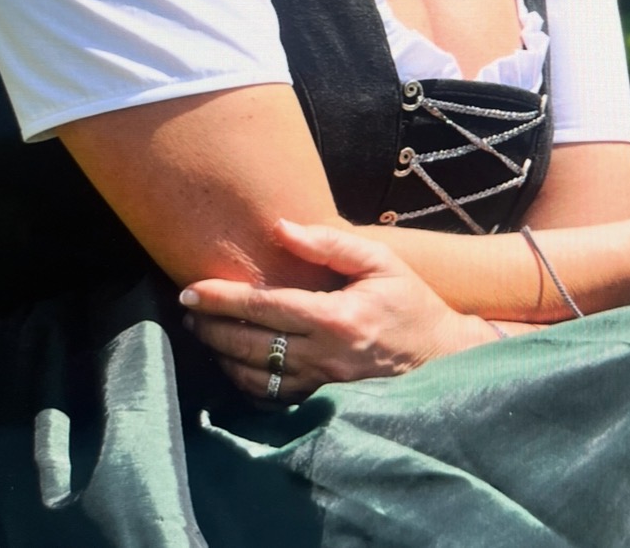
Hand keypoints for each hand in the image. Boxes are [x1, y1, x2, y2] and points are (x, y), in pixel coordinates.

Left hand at [179, 219, 492, 401]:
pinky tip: (233, 362)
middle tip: (186, 308)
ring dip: (221, 354)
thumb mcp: (380, 260)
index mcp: (335, 317)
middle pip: (248, 345)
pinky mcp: (322, 401)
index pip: (264, 307)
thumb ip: (329, 243)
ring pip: (253, 376)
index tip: (190, 289)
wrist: (442, 357)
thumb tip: (281, 227)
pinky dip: (244, 380)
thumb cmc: (411, 302)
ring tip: (203, 331)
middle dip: (210, 326)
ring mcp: (321, 385)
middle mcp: (323, 356)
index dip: (222, 299)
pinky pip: (271, 397)